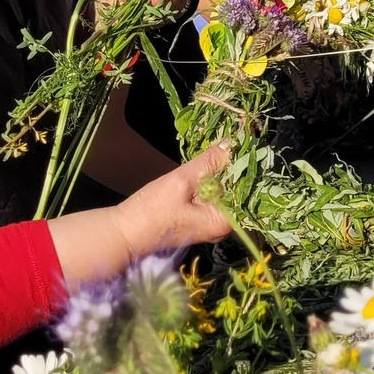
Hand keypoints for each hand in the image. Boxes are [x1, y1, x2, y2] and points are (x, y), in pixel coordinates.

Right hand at [50, 141, 233, 288]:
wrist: (124, 234)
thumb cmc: (151, 211)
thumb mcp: (181, 181)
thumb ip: (208, 163)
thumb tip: (231, 143)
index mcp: (223, 222)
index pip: (248, 192)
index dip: (249, 167)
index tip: (250, 143)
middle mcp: (222, 227)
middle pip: (239, 193)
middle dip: (237, 168)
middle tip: (239, 140)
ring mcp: (209, 224)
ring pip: (226, 193)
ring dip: (225, 172)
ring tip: (229, 145)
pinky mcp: (198, 219)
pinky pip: (213, 197)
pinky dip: (213, 181)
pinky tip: (211, 164)